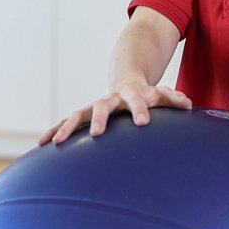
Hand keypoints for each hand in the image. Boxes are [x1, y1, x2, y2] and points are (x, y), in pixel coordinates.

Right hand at [38, 81, 190, 145]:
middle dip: (98, 119)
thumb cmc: (146, 94)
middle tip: (96, 133)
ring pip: (76, 115)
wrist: (124, 82)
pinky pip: (65, 124)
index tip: (143, 123)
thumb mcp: (161, 93)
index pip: (136, 99)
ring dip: (66, 128)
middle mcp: (108, 99)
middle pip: (101, 106)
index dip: (139, 110)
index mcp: (129, 94)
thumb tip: (188, 103)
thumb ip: (173, 98)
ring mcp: (92, 106)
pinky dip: (53, 132)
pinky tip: (41, 145)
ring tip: (56, 143)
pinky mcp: (82, 115)